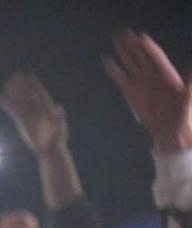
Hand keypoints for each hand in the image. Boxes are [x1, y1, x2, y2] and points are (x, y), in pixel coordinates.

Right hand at [0, 72, 68, 154]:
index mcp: (47, 108)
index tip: (28, 76)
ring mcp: (29, 115)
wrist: (49, 150)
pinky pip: (13, 111)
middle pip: (29, 95)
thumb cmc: (56, 140)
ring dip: (13, 92)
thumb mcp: (60, 129)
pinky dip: (7, 104)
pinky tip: (1, 97)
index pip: (40, 94)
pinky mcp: (21, 122)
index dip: (34, 85)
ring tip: (6, 83)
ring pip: (20, 101)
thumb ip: (60, 118)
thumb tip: (59, 107)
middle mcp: (37, 109)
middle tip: (15, 75)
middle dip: (22, 85)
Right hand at [104, 29, 191, 154]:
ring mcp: (141, 84)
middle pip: (141, 56)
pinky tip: (107, 61)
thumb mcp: (188, 99)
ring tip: (116, 40)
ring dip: (123, 52)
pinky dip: (114, 71)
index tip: (140, 37)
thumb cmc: (183, 115)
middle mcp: (153, 76)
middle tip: (123, 32)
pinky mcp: (131, 94)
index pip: (155, 57)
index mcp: (166, 75)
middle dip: (133, 44)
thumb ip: (189, 86)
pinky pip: (121, 79)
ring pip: (130, 64)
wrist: (171, 131)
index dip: (148, 47)